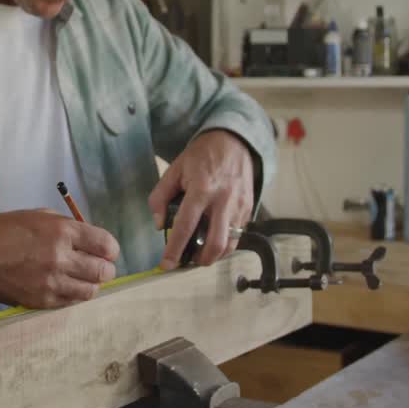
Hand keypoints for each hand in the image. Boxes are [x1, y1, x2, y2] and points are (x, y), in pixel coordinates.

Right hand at [0, 210, 119, 308]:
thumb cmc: (4, 231)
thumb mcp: (39, 216)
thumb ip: (68, 226)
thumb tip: (90, 239)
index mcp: (62, 231)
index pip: (106, 245)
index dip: (110, 249)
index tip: (107, 251)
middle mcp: (61, 257)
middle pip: (104, 271)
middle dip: (105, 268)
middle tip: (97, 266)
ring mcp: (52, 282)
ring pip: (92, 290)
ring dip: (91, 284)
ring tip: (81, 278)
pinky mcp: (43, 300)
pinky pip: (72, 302)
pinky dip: (74, 295)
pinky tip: (66, 286)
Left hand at [148, 130, 254, 269]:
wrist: (233, 142)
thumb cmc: (202, 156)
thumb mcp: (174, 170)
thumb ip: (160, 197)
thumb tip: (160, 225)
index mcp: (201, 189)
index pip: (186, 227)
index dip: (174, 250)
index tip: (166, 265)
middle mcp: (223, 201)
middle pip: (214, 244)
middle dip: (199, 260)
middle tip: (187, 261)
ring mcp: (239, 206)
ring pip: (229, 244)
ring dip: (213, 255)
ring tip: (199, 253)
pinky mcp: (248, 209)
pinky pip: (237, 236)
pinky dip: (224, 244)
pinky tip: (212, 239)